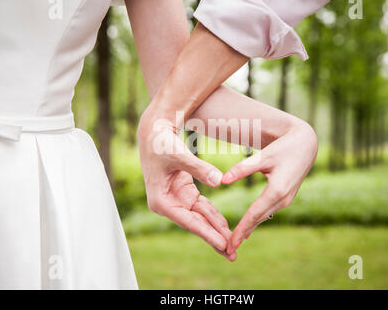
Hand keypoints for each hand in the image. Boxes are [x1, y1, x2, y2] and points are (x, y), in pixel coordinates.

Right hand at [137, 104, 236, 260]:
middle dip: (214, 238)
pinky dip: (214, 215)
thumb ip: (199, 168)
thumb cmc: (162, 143)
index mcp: (161, 201)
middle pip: (195, 225)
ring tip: (233, 245)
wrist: (155, 132)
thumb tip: (219, 181)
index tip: (224, 245)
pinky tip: (226, 226)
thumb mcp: (179, 155)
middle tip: (232, 255)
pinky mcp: (184, 192)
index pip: (189, 221)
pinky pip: (202, 207)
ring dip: (216, 229)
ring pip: (201, 218)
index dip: (208, 233)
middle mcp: (168, 204)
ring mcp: (176, 199)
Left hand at [223, 120, 317, 255]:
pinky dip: (256, 220)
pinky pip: (268, 211)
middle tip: (228, 251)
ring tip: (234, 243)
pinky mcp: (285, 197)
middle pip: (258, 220)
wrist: (305, 145)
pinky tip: (247, 229)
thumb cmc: (283, 148)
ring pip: (263, 217)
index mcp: (277, 190)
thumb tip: (222, 180)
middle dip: (243, 235)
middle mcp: (283, 198)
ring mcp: (286, 199)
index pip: (254, 214)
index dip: (241, 229)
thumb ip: (242, 168)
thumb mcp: (263, 156)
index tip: (231, 243)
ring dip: (249, 229)